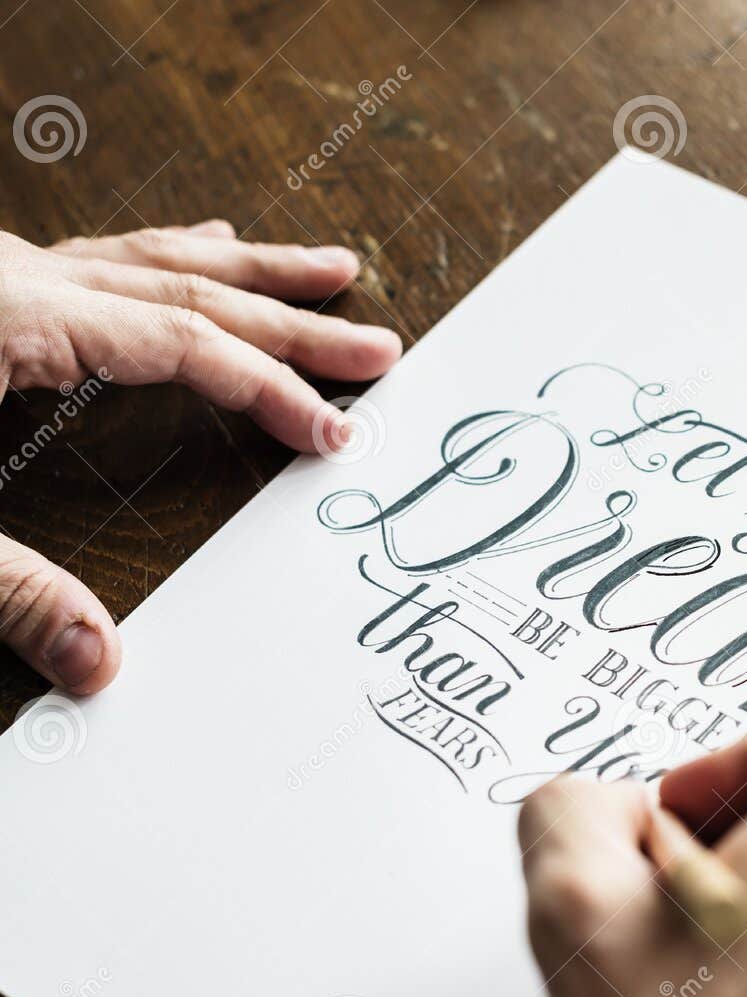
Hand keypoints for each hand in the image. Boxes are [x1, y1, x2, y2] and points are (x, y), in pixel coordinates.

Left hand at [0, 220, 400, 693]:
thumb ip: (5, 591)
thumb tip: (101, 670)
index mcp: (10, 321)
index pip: (183, 346)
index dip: (271, 391)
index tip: (333, 434)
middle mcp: (12, 277)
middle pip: (189, 286)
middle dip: (293, 318)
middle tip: (378, 340)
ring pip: (149, 252)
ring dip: (246, 266)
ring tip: (324, 266)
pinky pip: (100, 253)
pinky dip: (166, 256)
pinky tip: (191, 247)